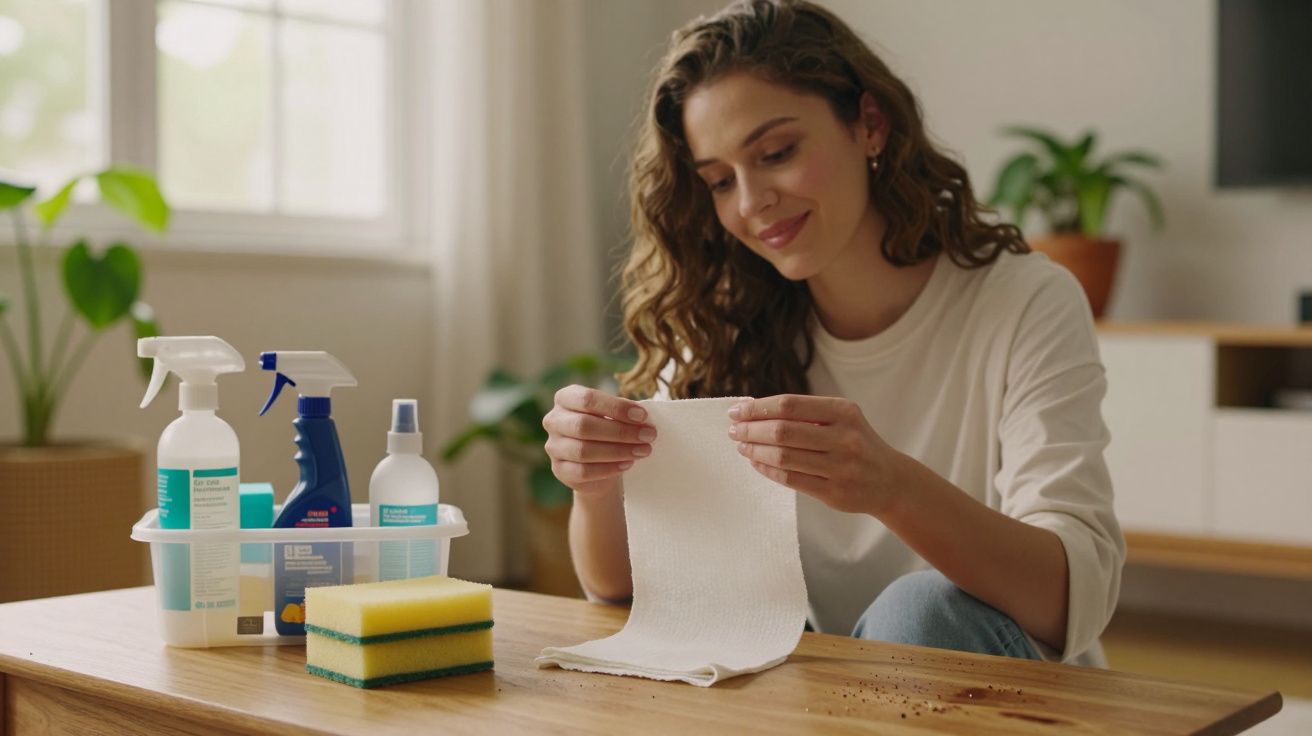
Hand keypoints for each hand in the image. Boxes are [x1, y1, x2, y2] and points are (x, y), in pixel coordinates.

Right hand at [543, 385, 655, 495]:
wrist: (597, 464)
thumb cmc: (607, 430)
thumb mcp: (613, 415)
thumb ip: (623, 412)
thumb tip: (642, 417)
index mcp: (565, 398)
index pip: (587, 399)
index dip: (616, 407)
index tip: (642, 416)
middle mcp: (554, 420)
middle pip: (584, 426)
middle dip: (621, 431)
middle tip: (648, 435)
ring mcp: (553, 446)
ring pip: (583, 451)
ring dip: (618, 451)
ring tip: (643, 450)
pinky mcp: (559, 470)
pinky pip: (584, 471)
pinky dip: (609, 468)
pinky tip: (627, 464)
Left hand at [728, 394, 902, 515]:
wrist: (890, 480)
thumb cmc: (855, 443)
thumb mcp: (841, 418)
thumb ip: (803, 413)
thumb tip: (751, 406)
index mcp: (843, 412)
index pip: (790, 405)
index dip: (758, 408)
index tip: (736, 411)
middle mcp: (844, 438)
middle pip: (783, 431)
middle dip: (751, 430)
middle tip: (734, 430)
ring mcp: (840, 467)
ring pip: (784, 457)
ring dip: (755, 451)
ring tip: (742, 447)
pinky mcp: (834, 492)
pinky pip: (791, 479)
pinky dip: (767, 470)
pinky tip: (756, 463)